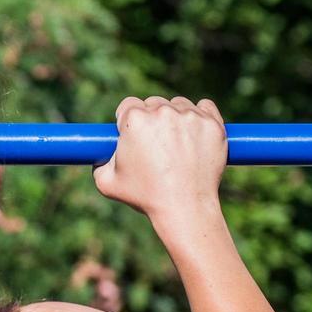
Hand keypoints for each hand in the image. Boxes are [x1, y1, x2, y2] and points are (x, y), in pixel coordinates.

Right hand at [93, 96, 226, 222]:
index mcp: (134, 119)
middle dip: (152, 119)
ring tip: (176, 144)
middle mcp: (163, 111)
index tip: (133, 134)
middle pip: (153, 103)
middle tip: (155, 144)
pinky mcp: (213, 124)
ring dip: (175, 117)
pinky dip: (200, 116)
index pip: (128, 105)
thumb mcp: (106, 182)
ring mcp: (191, 116)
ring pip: (179, 105)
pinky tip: (194, 133)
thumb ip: (98, 162)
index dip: (127, 120)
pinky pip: (205, 107)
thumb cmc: (145, 196)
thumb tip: (101, 155)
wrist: (185, 208)